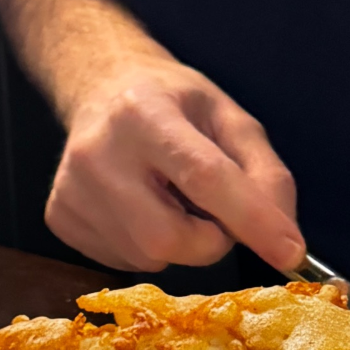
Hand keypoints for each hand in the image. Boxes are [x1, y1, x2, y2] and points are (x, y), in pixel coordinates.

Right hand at [47, 56, 306, 273]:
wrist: (101, 87)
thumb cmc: (173, 103)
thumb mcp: (230, 118)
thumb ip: (265, 174)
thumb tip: (286, 240)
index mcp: (146, 114)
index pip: (205, 177)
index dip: (252, 220)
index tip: (290, 253)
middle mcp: (98, 152)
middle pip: (169, 237)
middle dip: (209, 239)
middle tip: (211, 209)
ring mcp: (71, 189)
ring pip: (149, 257)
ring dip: (179, 241)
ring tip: (169, 197)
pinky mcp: (59, 217)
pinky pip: (124, 262)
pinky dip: (148, 246)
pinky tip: (140, 206)